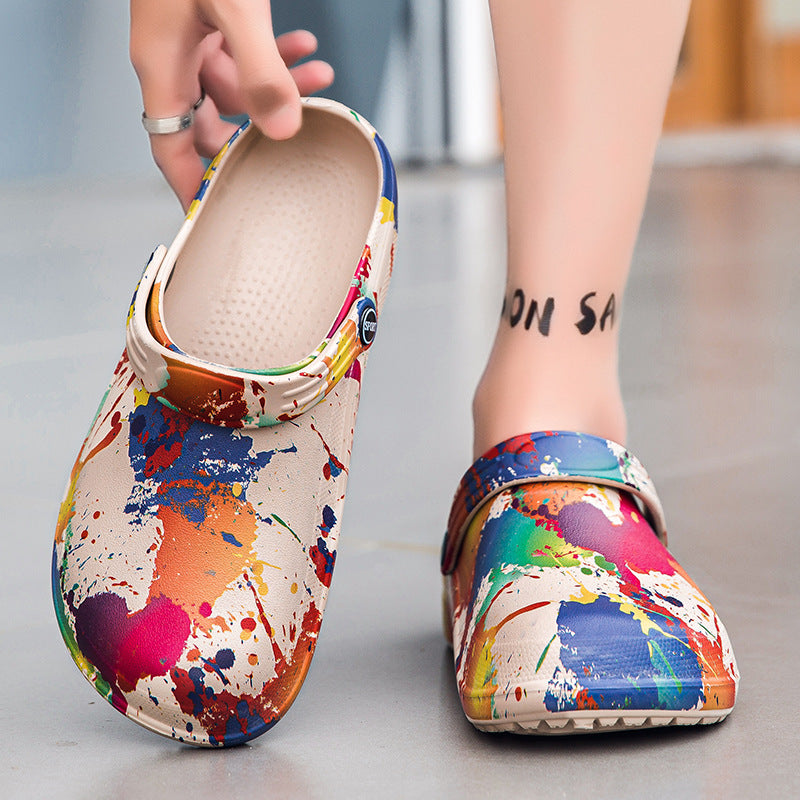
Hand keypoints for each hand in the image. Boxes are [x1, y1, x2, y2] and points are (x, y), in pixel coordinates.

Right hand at [130, 0, 333, 209]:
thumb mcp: (232, 5)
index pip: (171, 149)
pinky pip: (242, 50)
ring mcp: (189, 36)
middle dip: (257, 131)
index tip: (213, 217)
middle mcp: (172, 56)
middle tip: (291, 143)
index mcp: (162, 64)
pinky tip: (303, 46)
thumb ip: (261, 68)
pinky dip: (275, 53)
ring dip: (280, 85)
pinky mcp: (207, 15)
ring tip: (319, 78)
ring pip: (237, 85)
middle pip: (210, 124)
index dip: (192, 186)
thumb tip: (282, 127)